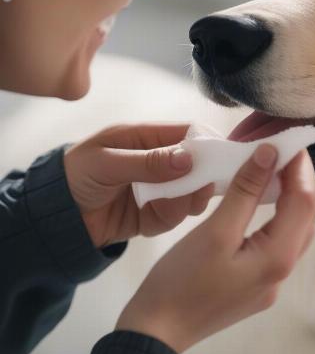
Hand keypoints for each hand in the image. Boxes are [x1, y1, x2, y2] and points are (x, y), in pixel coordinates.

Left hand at [63, 123, 214, 247]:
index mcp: (144, 138)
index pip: (185, 133)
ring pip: (188, 192)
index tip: (223, 155)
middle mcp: (155, 163)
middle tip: (210, 185)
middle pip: (194, 166)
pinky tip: (163, 213)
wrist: (51, 219)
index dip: (206, 142)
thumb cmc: (72, 176)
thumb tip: (188, 159)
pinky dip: (172, 215)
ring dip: (190, 197)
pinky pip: (172, 215)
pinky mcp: (150, 215)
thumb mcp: (106, 163)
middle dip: (203, 175)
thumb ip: (147, 162)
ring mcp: (155, 190)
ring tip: (189, 200)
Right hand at [116, 144, 314, 353]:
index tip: (289, 140)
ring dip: (290, 197)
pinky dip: (277, 215)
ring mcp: (271, 280)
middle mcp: (283, 271)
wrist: (157, 333)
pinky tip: (262, 201)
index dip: (300, 167)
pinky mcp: (257, 283)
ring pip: (294, 229)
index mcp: (278, 258)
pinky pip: (278, 241)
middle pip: (305, 216)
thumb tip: (270, 153)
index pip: (305, 201)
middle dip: (299, 179)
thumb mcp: (215, 231)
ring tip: (275, 168)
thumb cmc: (181, 281)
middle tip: (283, 150)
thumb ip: (246, 191)